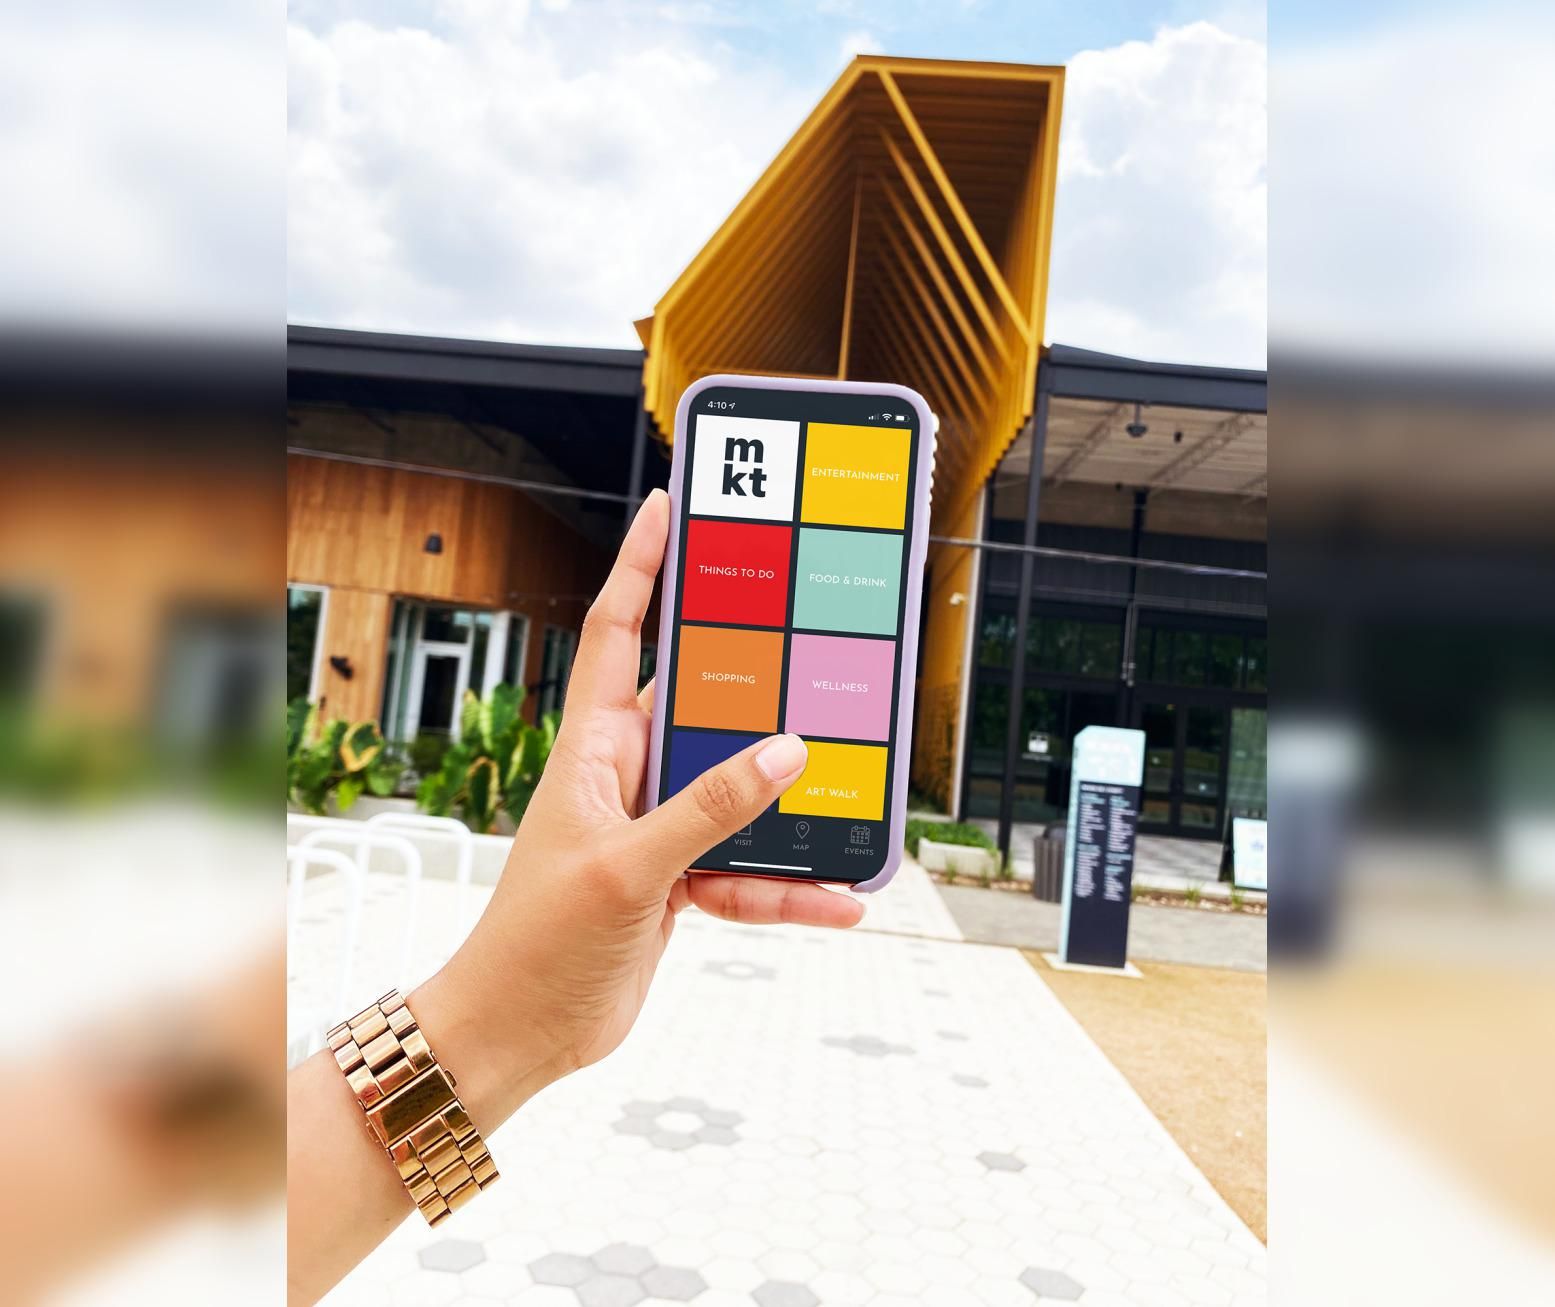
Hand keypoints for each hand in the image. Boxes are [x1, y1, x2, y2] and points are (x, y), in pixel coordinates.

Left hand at [412, 489, 862, 1130]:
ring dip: (789, 803)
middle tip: (816, 643)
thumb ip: (707, 809)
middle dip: (759, 684)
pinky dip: (787, 884)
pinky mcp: (677, 880)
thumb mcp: (628, 867)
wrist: (519, 1034)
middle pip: (704, 708)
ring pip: (738, 793)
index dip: (642, 568)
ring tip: (854, 791)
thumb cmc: (537, 942)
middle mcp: (627, 775)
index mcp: (593, 748)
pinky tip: (836, 896)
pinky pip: (746, 866)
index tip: (672, 508)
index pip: (618, 633)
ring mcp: (656, 828)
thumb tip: (785, 752)